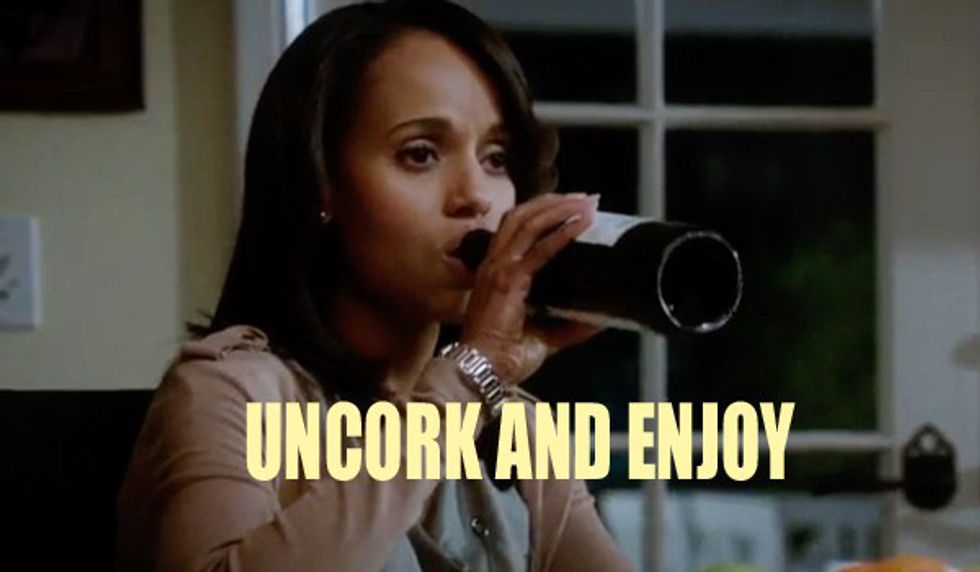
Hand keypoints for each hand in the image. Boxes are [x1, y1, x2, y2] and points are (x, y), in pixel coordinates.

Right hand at [460, 192, 604, 384]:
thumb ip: (570, 326)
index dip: (544, 212)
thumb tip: (600, 319)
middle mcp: (494, 264)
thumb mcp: (545, 337)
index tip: (574, 207)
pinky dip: (563, 232)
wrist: (483, 372)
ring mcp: (498, 269)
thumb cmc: (504, 357)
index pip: (517, 227)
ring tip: (587, 203)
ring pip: (529, 222)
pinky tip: (583, 224)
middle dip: (555, 201)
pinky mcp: (508, 281)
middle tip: (585, 197)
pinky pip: (540, 249)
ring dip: (561, 208)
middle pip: (521, 215)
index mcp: (496, 272)